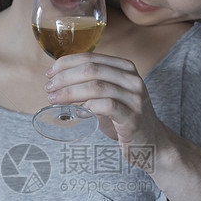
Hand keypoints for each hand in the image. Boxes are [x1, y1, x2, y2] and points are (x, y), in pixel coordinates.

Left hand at [44, 53, 170, 151]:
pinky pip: (107, 106)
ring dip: (70, 93)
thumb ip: (91, 83)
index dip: (66, 63)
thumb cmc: (124, 118)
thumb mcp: (110, 94)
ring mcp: (135, 98)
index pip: (91, 57)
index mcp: (125, 68)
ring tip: (55, 100)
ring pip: (96, 87)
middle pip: (91, 70)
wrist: (151, 143)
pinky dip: (88, 107)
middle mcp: (132, 79)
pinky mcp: (133, 118)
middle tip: (49, 89)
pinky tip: (77, 112)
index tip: (50, 73)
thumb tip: (58, 78)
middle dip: (64, 78)